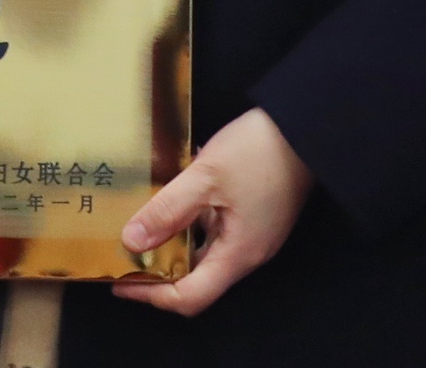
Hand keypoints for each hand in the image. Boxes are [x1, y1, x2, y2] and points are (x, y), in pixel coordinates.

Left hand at [111, 107, 311, 316]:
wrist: (303, 128)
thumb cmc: (260, 151)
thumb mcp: (205, 177)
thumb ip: (168, 210)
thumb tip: (132, 242)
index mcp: (239, 254)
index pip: (190, 297)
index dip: (152, 295)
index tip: (121, 282)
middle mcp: (248, 252)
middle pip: (197, 280)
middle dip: (157, 272)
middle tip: (123, 255)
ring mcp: (253, 234)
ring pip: (204, 253)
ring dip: (171, 245)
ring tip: (138, 226)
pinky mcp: (254, 215)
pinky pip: (215, 231)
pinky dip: (189, 224)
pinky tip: (169, 201)